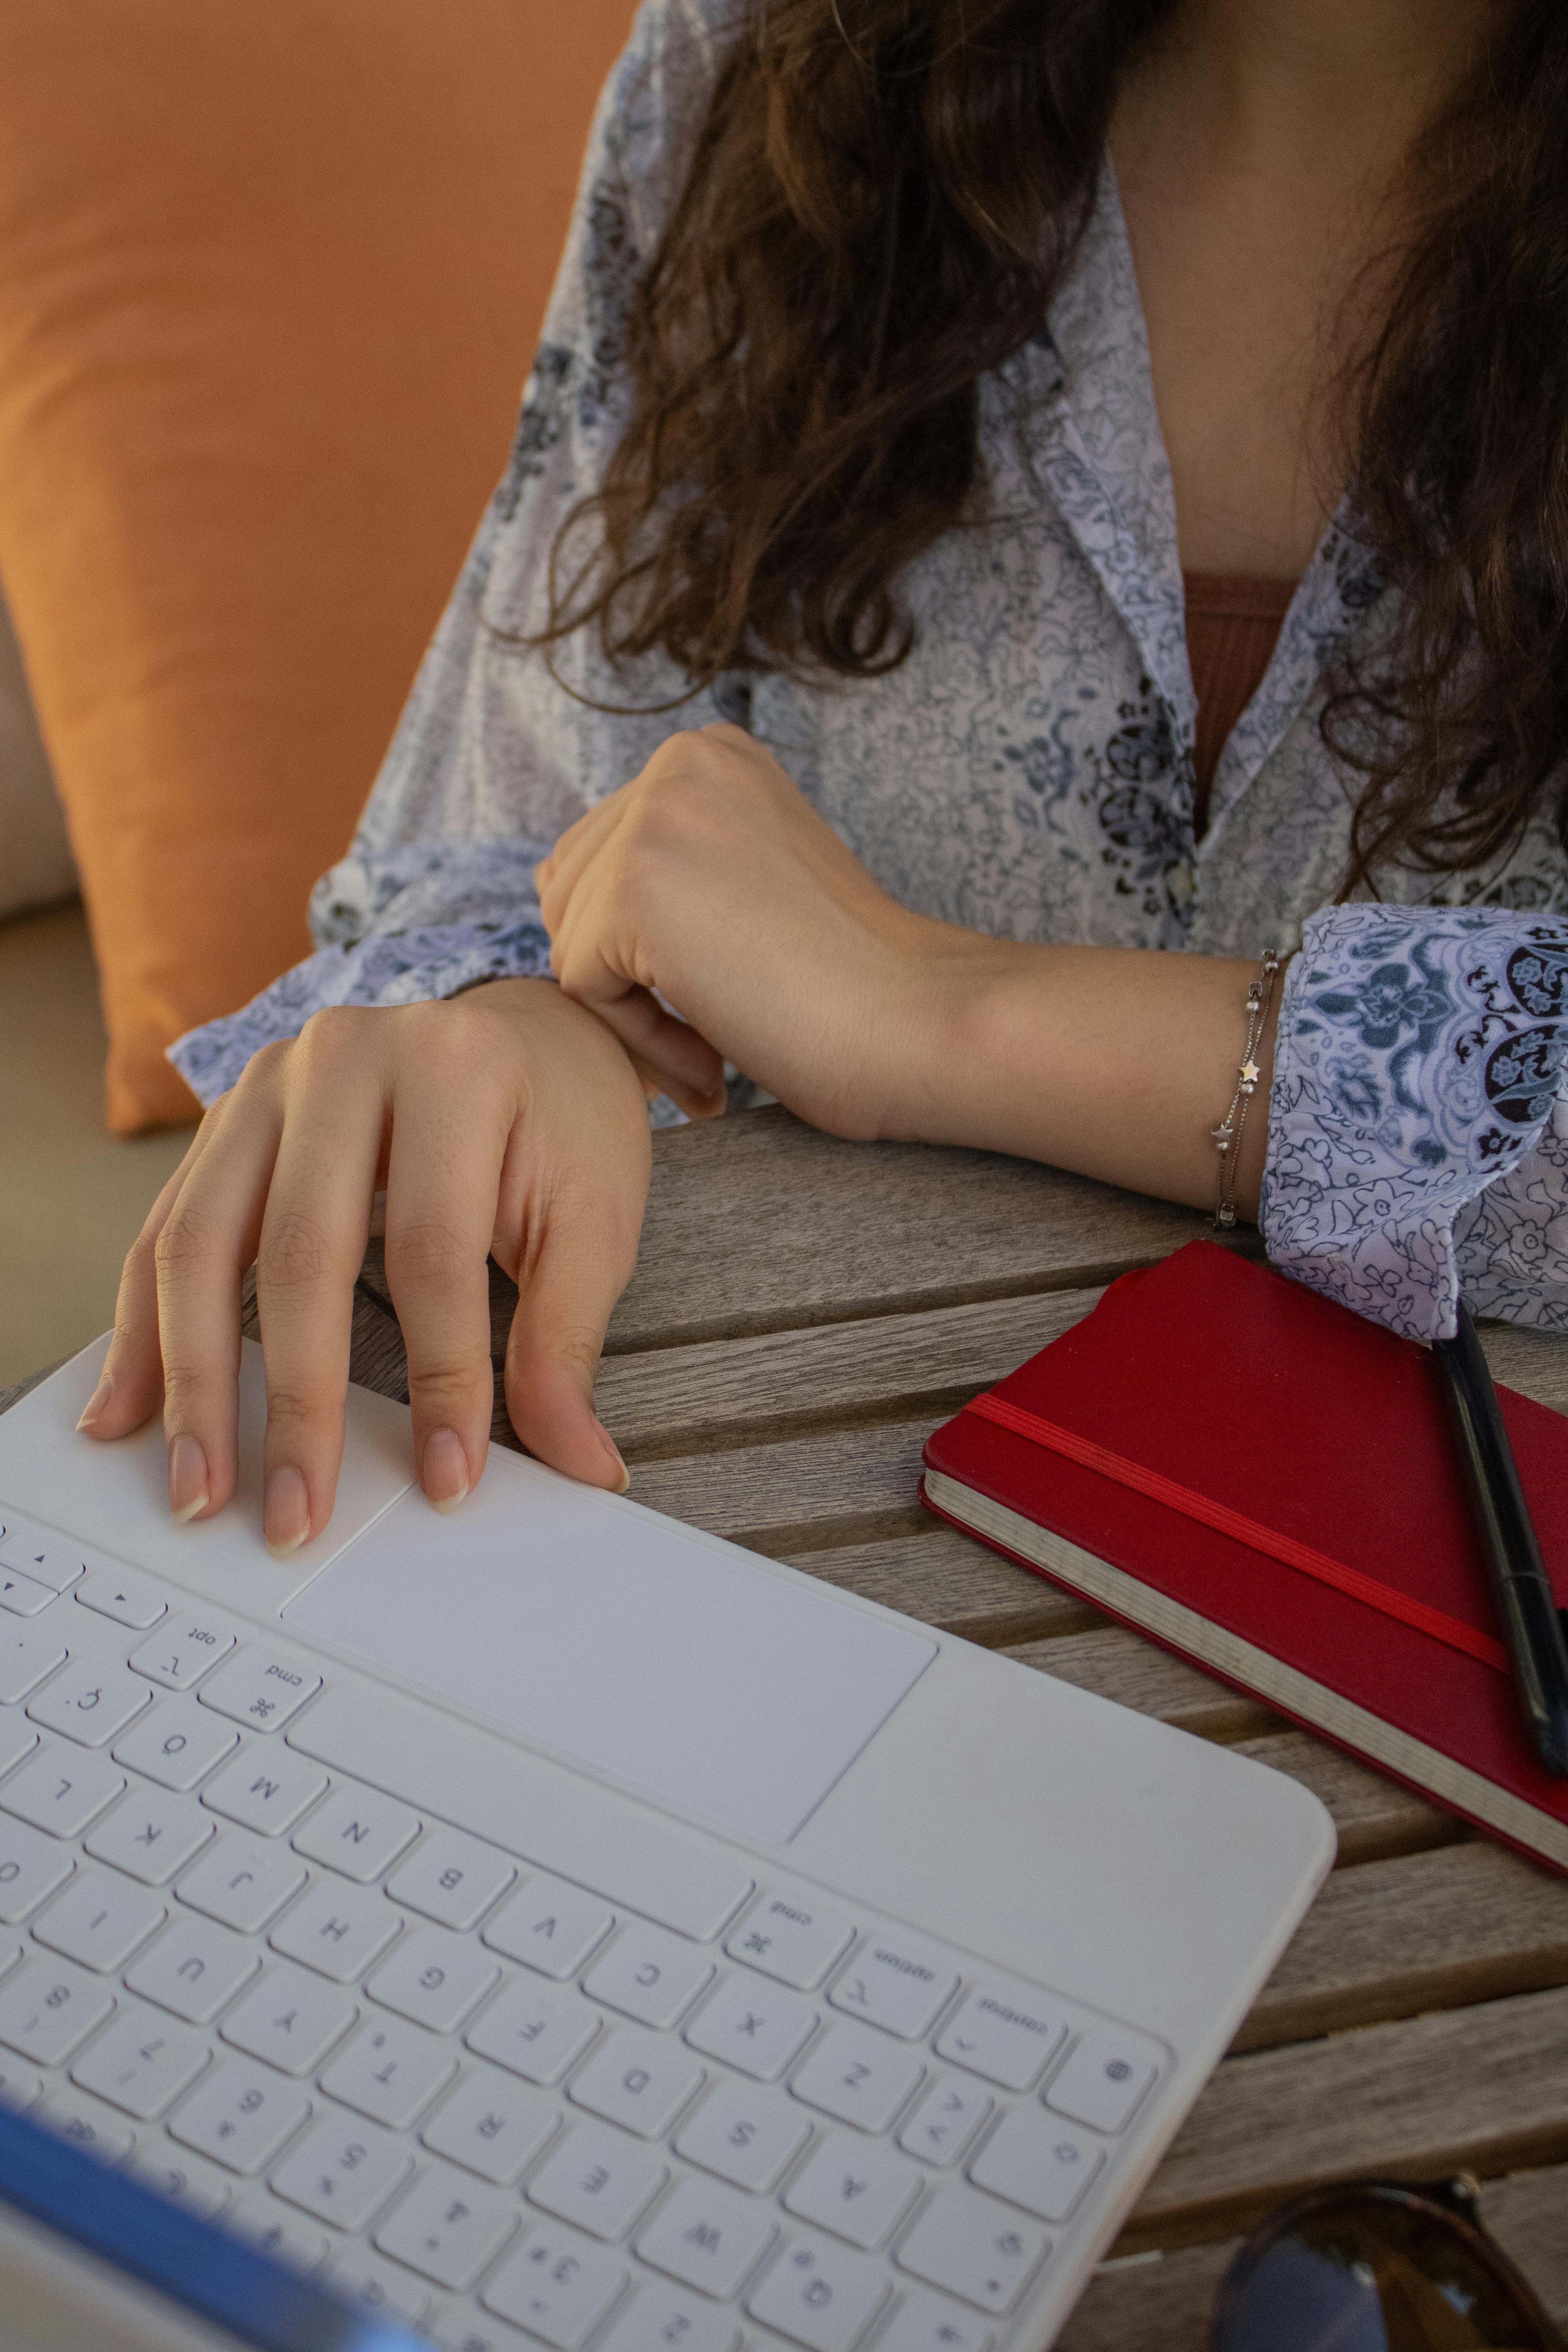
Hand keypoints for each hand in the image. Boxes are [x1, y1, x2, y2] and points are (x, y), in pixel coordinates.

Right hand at [79, 980, 650, 1550]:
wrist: (531, 1037)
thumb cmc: (564, 1123)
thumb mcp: (595, 1222)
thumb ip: (566, 1342)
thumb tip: (578, 1460)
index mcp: (453, 1068)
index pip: (433, 1251)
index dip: (441, 1379)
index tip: (445, 1479)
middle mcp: (345, 1058)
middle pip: (298, 1251)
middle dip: (293, 1402)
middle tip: (295, 1512)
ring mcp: (270, 1084)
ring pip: (202, 1242)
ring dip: (192, 1379)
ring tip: (199, 1485)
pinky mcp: (228, 1120)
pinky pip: (168, 1228)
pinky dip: (146, 1327)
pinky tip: (131, 1408)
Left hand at [535, 725, 961, 1138]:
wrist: (916, 1022)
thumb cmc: (849, 981)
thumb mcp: (746, 886)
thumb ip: (658, 864)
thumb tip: (544, 880)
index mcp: (709, 753)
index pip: (600, 859)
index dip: (648, 948)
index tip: (737, 983)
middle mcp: (677, 761)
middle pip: (569, 895)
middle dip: (629, 978)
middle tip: (726, 1024)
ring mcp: (654, 817)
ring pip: (568, 942)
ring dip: (635, 1014)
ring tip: (723, 1038)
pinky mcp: (634, 887)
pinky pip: (578, 988)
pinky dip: (640, 1041)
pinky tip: (715, 1054)